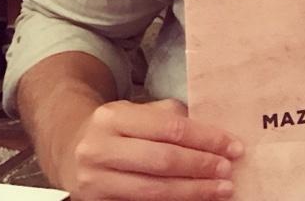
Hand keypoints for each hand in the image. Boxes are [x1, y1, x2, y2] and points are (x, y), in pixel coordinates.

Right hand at [62, 98, 241, 199]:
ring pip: (152, 190)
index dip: (206, 139)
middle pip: (163, 160)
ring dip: (191, 191)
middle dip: (201, 167)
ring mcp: (94, 180)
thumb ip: (171, 118)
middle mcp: (99, 148)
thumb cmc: (119, 128)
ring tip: (219, 190)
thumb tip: (214, 136)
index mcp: (115, 117)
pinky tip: (192, 199)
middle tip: (228, 171)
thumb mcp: (139, 112)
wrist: (71, 148)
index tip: (233, 146)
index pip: (171, 128)